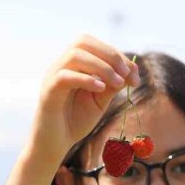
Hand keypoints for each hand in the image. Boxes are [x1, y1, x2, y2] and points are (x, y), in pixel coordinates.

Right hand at [31, 35, 139, 163]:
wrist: (56, 143)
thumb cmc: (77, 120)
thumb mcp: (100, 100)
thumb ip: (112, 84)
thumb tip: (130, 71)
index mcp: (74, 64)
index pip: (96, 46)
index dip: (118, 55)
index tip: (135, 74)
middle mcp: (62, 65)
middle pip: (83, 41)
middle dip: (110, 54)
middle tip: (126, 74)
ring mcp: (53, 76)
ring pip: (75, 55)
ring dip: (102, 67)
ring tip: (118, 83)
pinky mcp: (48, 92)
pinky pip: (64, 77)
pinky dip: (86, 79)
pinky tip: (101, 89)